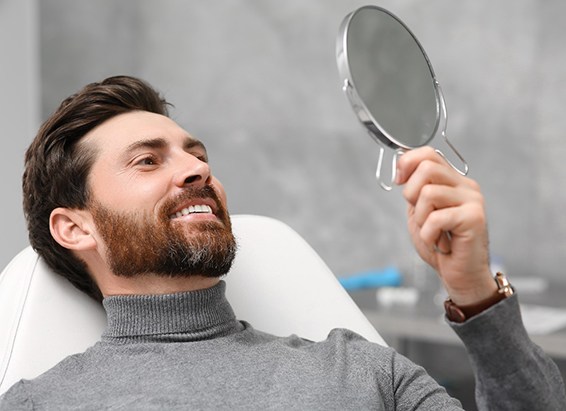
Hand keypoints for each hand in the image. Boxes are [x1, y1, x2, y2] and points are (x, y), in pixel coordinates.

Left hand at [395, 147, 496, 304]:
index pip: (428, 154)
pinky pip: (436, 218)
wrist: (460, 275)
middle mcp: (466, 187)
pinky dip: (429, 235)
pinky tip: (440, 243)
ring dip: (421, 219)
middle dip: (411, 193)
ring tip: (433, 233)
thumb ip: (415, 191)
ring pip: (428, 193)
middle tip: (421, 216)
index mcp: (453, 182)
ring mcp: (472, 200)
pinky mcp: (474, 217)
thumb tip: (402, 170)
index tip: (399, 181)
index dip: (407, 163)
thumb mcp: (420, 213)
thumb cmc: (441, 246)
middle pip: (427, 168)